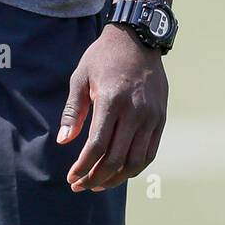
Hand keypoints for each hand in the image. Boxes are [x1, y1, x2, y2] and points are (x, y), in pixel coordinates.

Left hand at [58, 24, 167, 191]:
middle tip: (81, 185)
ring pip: (136, 161)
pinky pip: (150, 152)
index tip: (71, 177)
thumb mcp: (80, 77)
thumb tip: (64, 142)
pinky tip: (120, 171)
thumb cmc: (102, 57)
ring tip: (99, 183)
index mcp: (111, 100)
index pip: (97, 146)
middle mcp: (135, 112)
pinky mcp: (161, 118)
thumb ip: (72, 111)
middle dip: (96, 178)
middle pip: (117, 159)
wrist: (137, 38)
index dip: (83, 167)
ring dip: (117, 179)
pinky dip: (135, 167)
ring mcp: (151, 116)